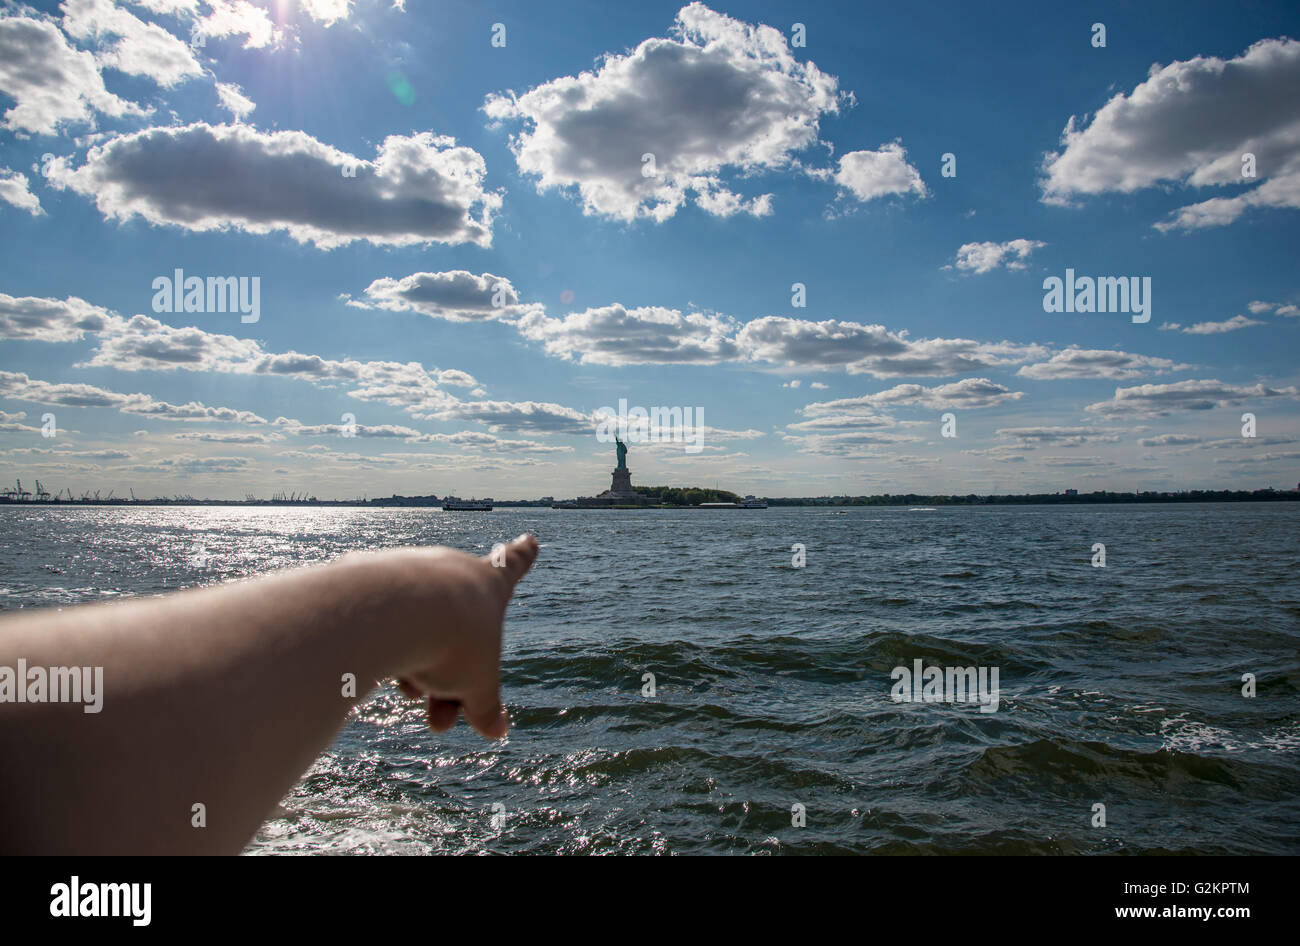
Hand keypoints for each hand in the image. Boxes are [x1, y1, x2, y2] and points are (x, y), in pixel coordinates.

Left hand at [388, 533, 538, 737]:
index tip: (529, 539)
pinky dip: (382, 649)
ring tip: (410, 692)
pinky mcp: (366, 578)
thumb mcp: (476, 684)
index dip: (522, 556)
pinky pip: (379, 623)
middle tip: (440, 721)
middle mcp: (449, 568)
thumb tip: (496, 732)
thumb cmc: (452, 642)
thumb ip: (483, 705)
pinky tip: (373, 664)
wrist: (392, 615)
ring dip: (415, 670)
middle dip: (448, 678)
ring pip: (415, 631)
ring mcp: (407, 569)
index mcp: (489, 584)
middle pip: (454, 628)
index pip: (512, 564)